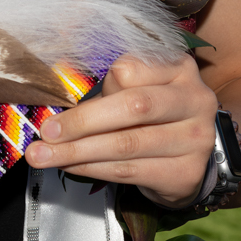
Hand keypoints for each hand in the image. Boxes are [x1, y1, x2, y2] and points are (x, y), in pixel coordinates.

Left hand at [23, 54, 217, 207]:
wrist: (188, 157)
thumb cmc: (154, 116)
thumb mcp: (139, 89)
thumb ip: (109, 90)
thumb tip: (59, 106)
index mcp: (179, 67)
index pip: (131, 70)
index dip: (97, 87)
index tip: (65, 103)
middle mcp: (194, 99)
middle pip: (133, 107)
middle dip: (82, 121)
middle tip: (47, 133)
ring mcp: (196, 138)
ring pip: (127, 144)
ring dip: (78, 151)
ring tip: (44, 156)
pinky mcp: (186, 172)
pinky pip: (130, 171)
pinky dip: (93, 169)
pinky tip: (71, 166)